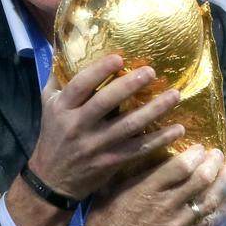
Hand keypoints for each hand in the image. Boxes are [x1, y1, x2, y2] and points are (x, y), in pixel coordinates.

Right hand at [27, 54, 185, 200]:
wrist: (52, 179)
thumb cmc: (53, 134)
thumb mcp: (48, 104)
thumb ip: (57, 78)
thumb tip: (65, 46)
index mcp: (62, 107)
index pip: (80, 85)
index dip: (99, 71)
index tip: (120, 57)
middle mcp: (77, 125)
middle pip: (105, 103)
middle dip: (129, 86)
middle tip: (152, 72)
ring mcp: (95, 145)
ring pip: (127, 125)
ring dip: (153, 110)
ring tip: (174, 95)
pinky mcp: (110, 161)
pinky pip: (138, 148)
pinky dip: (159, 139)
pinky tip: (178, 129)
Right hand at [83, 145, 225, 225]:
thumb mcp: (108, 192)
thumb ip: (125, 173)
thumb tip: (135, 154)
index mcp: (147, 189)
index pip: (180, 167)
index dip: (195, 154)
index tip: (200, 147)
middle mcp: (166, 205)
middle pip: (200, 180)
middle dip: (213, 164)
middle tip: (218, 155)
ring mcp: (177, 225)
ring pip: (208, 201)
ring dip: (222, 183)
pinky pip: (208, 224)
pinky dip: (220, 210)